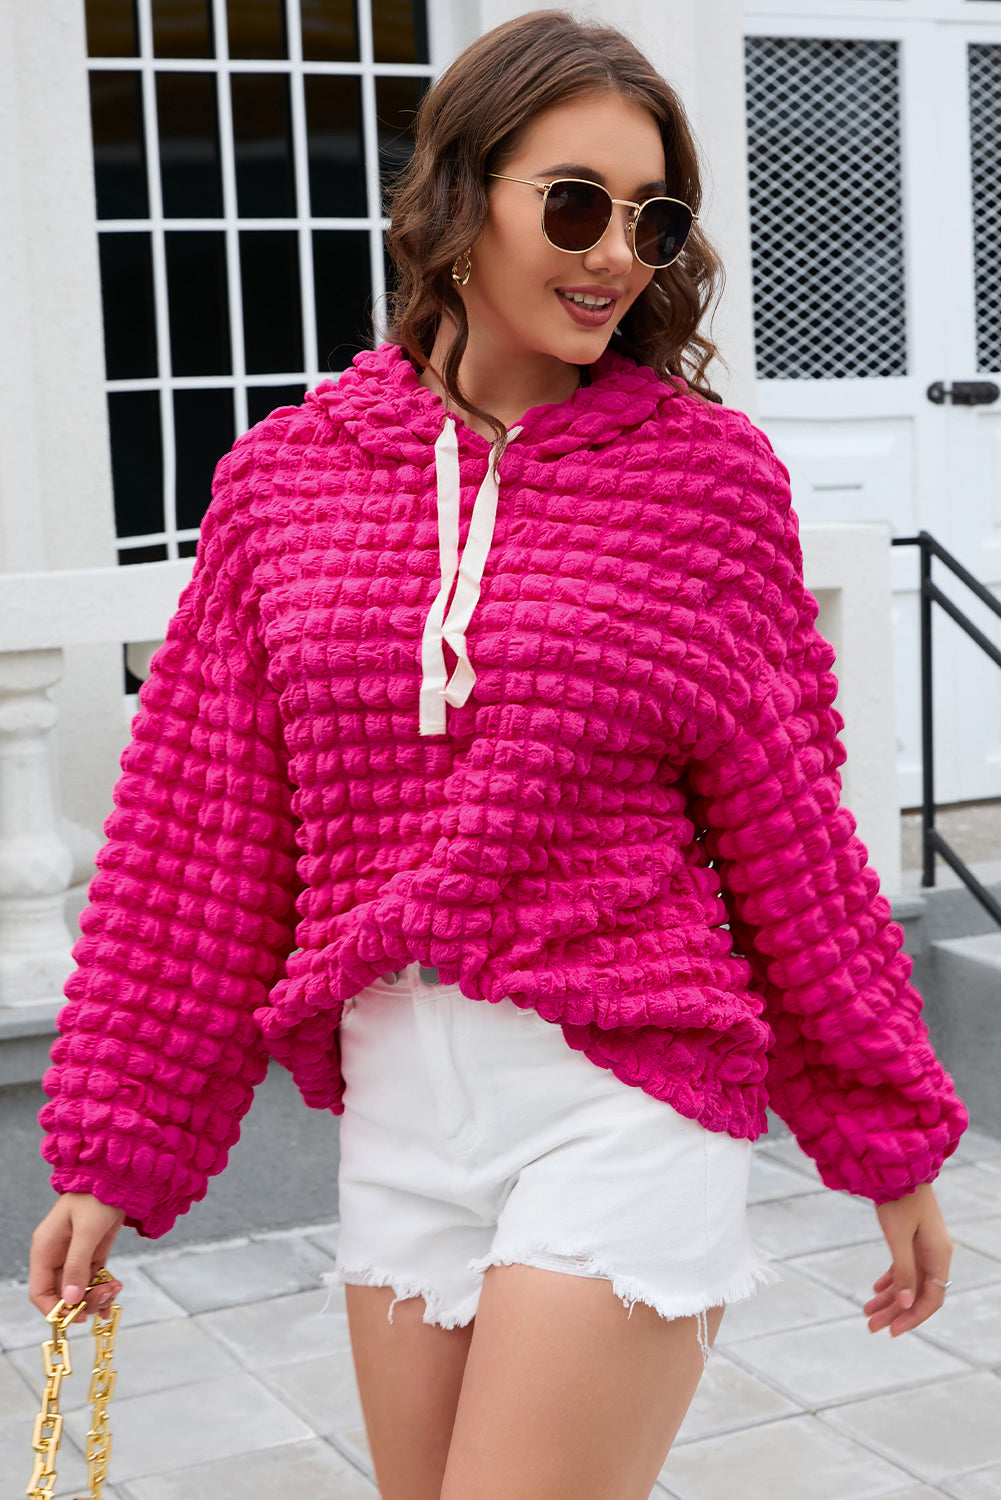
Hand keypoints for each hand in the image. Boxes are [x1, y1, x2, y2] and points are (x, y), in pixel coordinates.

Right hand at [29, 1193, 125, 1323]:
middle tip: (104, 1299)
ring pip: (80, 1289)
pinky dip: (103, 1288)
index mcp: (46, 1249)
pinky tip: (115, 1291)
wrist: (117, 1175)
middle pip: (63, 1294)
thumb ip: (77, 1265)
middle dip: (82, 1302)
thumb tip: (70, 1300)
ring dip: (97, 1296)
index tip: (74, 1318)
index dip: (54, 1309)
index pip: (40, 1291)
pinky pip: (94, 1279)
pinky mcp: (93, 1253)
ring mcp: (75, 1255)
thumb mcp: (86, 1231)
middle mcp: (58, 1256)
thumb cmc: (96, 1195)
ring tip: (115, 1289)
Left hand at [865, 1182, 952, 1336]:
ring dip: (889, 1298)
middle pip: (918, 1293)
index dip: (913, 1318)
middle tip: (871, 1327)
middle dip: (895, 1312)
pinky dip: (891, 1278)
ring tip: (867, 1312)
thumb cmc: (898, 1197)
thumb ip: (904, 1271)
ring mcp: (923, 1244)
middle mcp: (935, 1252)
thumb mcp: (898, 1236)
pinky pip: (904, 1265)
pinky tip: (876, 1288)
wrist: (896, 1165)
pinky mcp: (912, 1236)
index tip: (892, 1331)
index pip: (932, 1298)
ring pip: (909, 1280)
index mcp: (939, 1254)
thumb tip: (907, 1305)